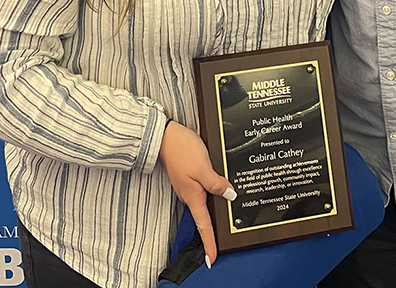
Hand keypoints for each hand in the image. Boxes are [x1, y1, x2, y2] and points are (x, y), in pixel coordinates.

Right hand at [158, 120, 236, 266]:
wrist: (164, 136)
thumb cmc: (182, 149)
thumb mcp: (203, 166)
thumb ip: (216, 183)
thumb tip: (230, 195)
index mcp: (193, 196)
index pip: (204, 225)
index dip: (209, 243)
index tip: (213, 259)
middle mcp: (190, 195)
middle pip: (204, 218)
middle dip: (211, 232)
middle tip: (219, 247)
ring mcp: (189, 187)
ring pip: (204, 203)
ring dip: (213, 213)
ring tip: (223, 222)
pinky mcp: (189, 177)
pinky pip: (203, 191)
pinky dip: (212, 194)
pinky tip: (218, 192)